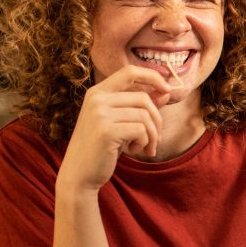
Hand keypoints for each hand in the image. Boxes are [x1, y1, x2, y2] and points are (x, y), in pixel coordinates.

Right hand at [58, 66, 170, 190]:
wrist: (79, 174)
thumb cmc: (102, 148)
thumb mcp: (120, 123)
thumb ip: (139, 107)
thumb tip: (165, 92)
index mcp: (97, 92)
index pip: (130, 72)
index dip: (152, 76)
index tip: (167, 89)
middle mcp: (97, 99)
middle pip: (143, 98)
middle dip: (157, 120)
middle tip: (155, 139)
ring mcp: (99, 114)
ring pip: (145, 116)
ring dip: (152, 135)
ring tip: (144, 147)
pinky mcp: (106, 131)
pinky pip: (141, 130)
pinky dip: (144, 142)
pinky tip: (133, 150)